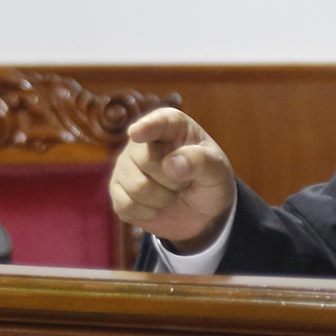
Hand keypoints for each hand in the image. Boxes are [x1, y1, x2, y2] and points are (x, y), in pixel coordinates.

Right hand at [109, 108, 236, 252]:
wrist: (199, 209)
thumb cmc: (209, 180)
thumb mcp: (217, 171)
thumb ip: (201, 161)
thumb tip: (171, 164)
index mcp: (171, 126)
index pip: (160, 121)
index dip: (148, 126)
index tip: (137, 133)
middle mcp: (141, 141)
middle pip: (146, 160)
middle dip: (172, 181)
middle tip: (184, 182)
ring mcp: (125, 165)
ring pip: (136, 187)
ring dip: (162, 199)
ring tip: (171, 194)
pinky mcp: (117, 191)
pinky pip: (126, 206)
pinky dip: (148, 214)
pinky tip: (157, 207)